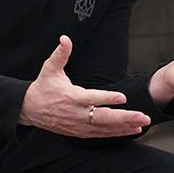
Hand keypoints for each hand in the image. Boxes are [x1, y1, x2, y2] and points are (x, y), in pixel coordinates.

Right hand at [20, 35, 150, 137]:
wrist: (29, 109)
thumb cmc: (43, 87)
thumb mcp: (49, 68)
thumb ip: (60, 54)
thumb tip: (65, 38)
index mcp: (72, 97)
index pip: (92, 98)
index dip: (107, 98)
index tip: (123, 97)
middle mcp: (77, 113)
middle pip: (104, 118)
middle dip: (125, 118)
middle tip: (143, 116)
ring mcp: (79, 125)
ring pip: (105, 128)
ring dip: (125, 127)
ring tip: (143, 124)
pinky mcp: (80, 132)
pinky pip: (102, 134)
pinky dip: (117, 133)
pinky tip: (132, 130)